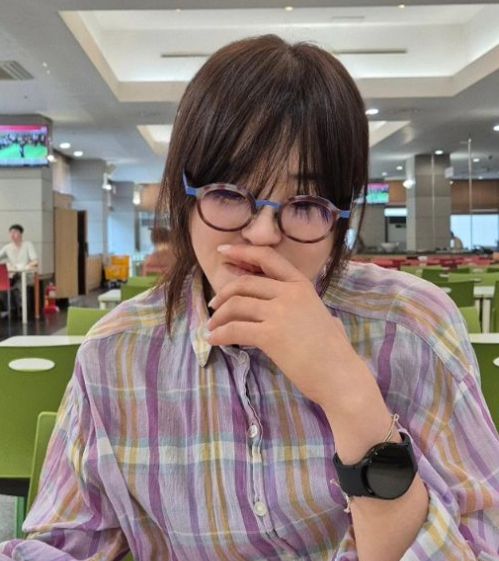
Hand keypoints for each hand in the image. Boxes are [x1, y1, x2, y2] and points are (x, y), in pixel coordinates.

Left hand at [206, 244, 366, 407]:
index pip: (267, 258)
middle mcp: (289, 293)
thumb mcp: (324, 316)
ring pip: (236, 304)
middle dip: (223, 292)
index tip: (223, 251)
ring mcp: (279, 312)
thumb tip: (311, 313)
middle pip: (245, 283)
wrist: (339, 375)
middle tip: (214, 304)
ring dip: (219, 315)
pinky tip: (214, 340)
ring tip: (212, 326)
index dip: (241, 251)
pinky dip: (220, 334)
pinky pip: (235, 329)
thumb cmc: (335, 352)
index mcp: (301, 285)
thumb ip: (310, 309)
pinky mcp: (270, 335)